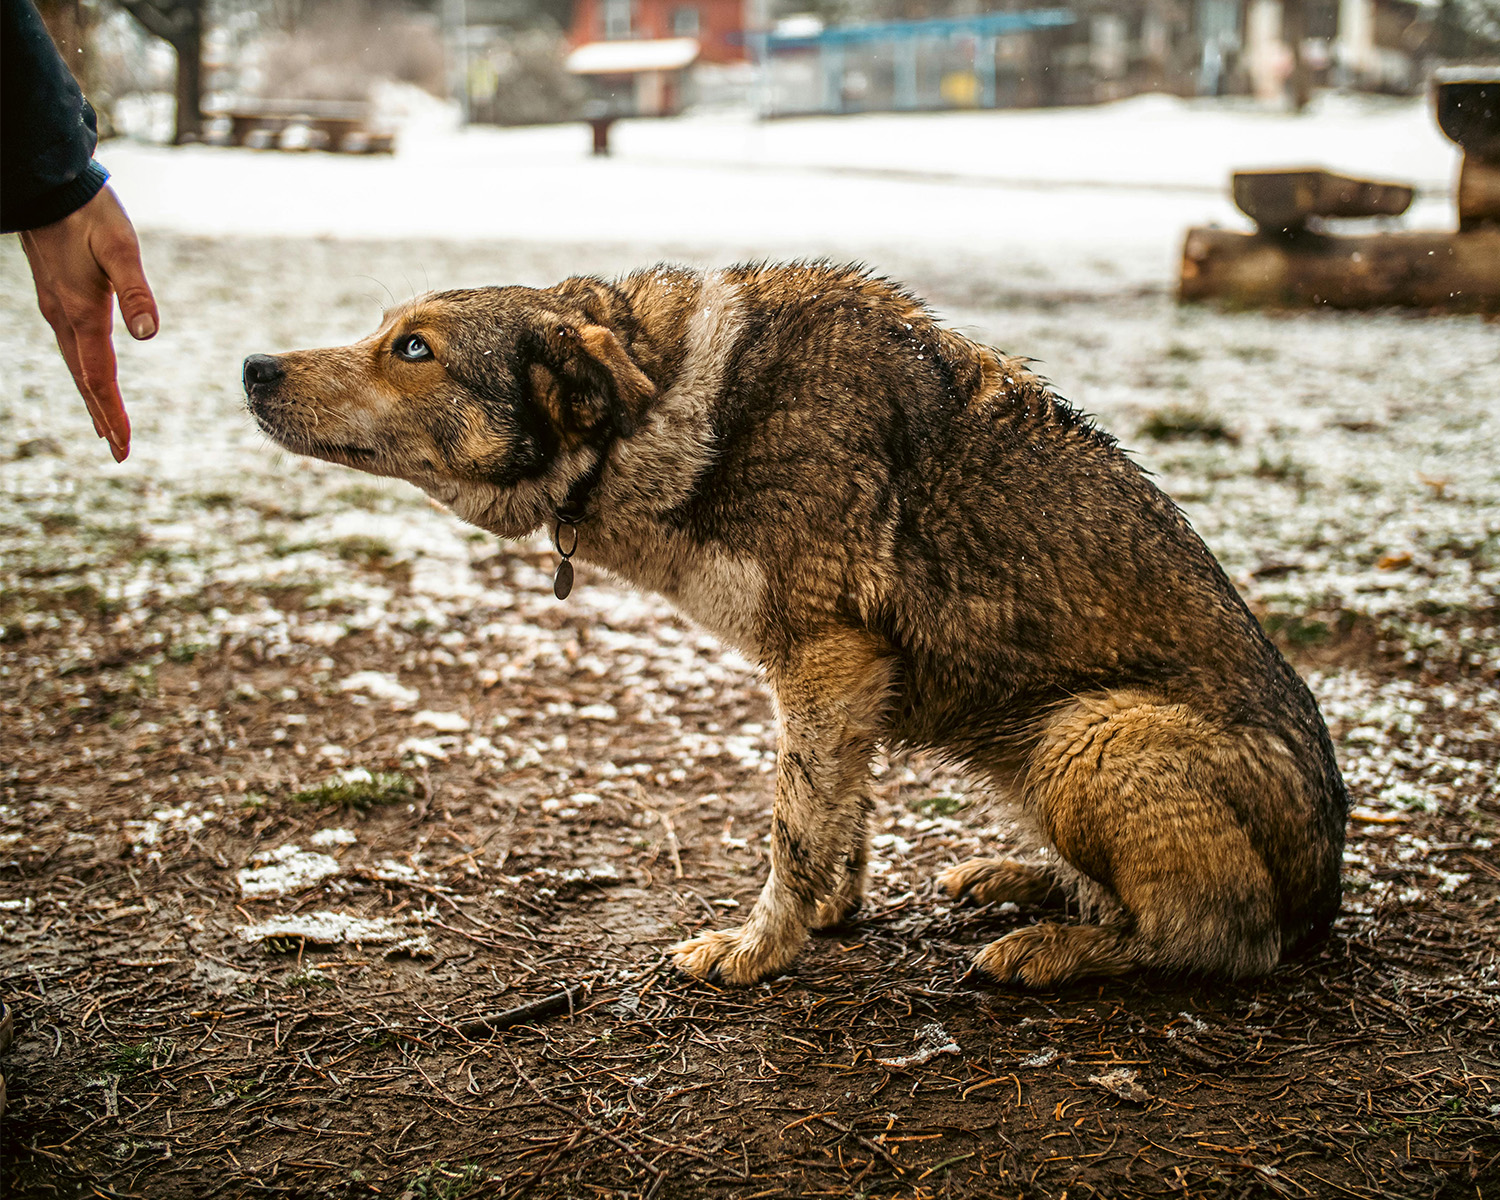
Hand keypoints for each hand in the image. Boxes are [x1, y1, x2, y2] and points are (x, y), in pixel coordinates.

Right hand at [20, 185, 157, 461]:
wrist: (47, 186)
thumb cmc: (88, 213)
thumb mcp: (120, 247)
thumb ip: (135, 291)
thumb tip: (148, 334)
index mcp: (82, 312)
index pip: (98, 376)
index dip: (111, 412)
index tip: (123, 445)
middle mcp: (64, 317)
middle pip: (86, 379)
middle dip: (103, 416)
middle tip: (119, 452)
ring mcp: (57, 308)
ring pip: (76, 365)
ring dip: (93, 398)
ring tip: (107, 428)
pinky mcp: (57, 298)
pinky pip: (72, 348)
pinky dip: (85, 372)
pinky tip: (91, 378)